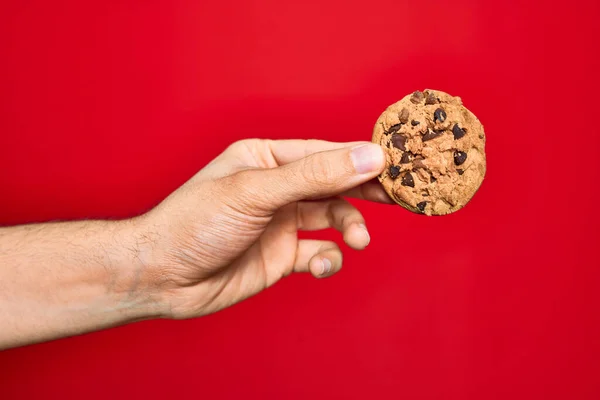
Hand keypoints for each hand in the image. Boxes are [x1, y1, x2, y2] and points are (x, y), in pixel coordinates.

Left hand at [134, 139, 388, 318]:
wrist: (161, 277)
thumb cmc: (195, 223)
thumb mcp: (256, 191)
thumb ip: (315, 175)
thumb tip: (368, 156)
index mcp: (266, 158)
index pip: (325, 152)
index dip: (362, 158)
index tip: (399, 165)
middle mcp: (276, 188)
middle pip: (334, 184)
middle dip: (366, 191)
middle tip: (401, 198)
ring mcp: (279, 223)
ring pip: (331, 219)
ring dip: (349, 228)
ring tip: (357, 240)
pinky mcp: (280, 256)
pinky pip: (317, 253)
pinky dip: (326, 260)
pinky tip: (319, 266)